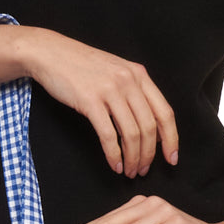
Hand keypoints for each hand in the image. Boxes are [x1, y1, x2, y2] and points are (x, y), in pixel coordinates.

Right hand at [22, 29, 179, 177]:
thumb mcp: (116, 72)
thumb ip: (134, 93)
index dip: (171, 139)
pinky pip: (108, 135)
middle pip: (149, 127)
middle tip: (143, 170)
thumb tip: (147, 125)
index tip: (171, 158)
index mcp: (139, 75)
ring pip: (131, 133)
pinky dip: (114, 154)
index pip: (165, 112)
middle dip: (149, 155)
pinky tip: (114, 164)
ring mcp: (110, 90)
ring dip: (132, 158)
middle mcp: (129, 81)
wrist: (52, 53)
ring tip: (129, 170)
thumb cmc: (82, 66)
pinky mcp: (90, 101)